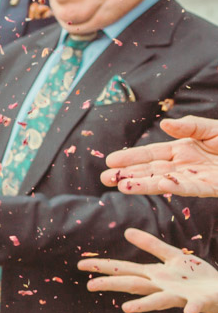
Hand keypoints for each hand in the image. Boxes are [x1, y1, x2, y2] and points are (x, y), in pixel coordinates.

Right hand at [78, 227, 217, 312]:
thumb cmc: (197, 277)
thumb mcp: (173, 257)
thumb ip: (151, 245)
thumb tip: (126, 232)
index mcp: (155, 275)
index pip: (124, 270)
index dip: (103, 266)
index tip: (81, 264)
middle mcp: (162, 287)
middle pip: (133, 284)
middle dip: (112, 285)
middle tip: (90, 286)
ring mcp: (179, 296)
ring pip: (158, 300)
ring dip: (143, 305)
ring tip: (126, 309)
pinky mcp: (200, 301)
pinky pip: (195, 305)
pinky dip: (191, 309)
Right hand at [102, 116, 217, 196]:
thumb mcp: (213, 128)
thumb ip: (189, 125)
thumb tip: (164, 124)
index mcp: (182, 150)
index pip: (151, 154)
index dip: (131, 157)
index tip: (110, 161)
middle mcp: (184, 166)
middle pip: (151, 170)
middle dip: (128, 175)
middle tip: (105, 179)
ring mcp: (196, 178)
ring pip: (165, 182)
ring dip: (144, 185)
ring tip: (122, 186)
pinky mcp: (211, 188)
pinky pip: (191, 188)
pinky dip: (176, 187)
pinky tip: (160, 185)